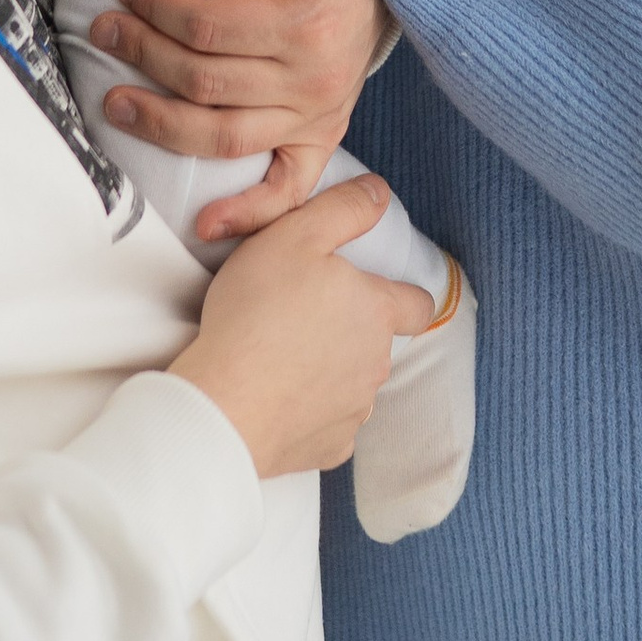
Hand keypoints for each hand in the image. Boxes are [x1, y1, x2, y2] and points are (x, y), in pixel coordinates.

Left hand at [90, 0, 386, 226]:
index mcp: (307, 23)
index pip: (207, 28)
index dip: (155, 8)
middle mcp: (315, 81)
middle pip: (204, 82)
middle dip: (143, 54)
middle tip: (106, 29)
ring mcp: (319, 117)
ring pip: (223, 136)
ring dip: (160, 124)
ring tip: (115, 102)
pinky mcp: (321, 140)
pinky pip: (287, 190)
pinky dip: (248, 215)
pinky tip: (204, 225)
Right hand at [167, 179, 434, 476]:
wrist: (223, 403)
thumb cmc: (255, 315)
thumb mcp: (294, 237)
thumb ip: (342, 210)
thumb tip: (378, 193)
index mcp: (376, 312)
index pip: (419, 304)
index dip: (401, 295)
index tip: (372, 292)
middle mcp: (377, 364)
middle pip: (376, 343)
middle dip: (349, 331)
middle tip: (298, 318)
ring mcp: (355, 410)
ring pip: (352, 383)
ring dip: (328, 371)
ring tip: (279, 357)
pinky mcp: (330, 447)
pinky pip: (327, 422)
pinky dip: (308, 410)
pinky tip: (275, 396)